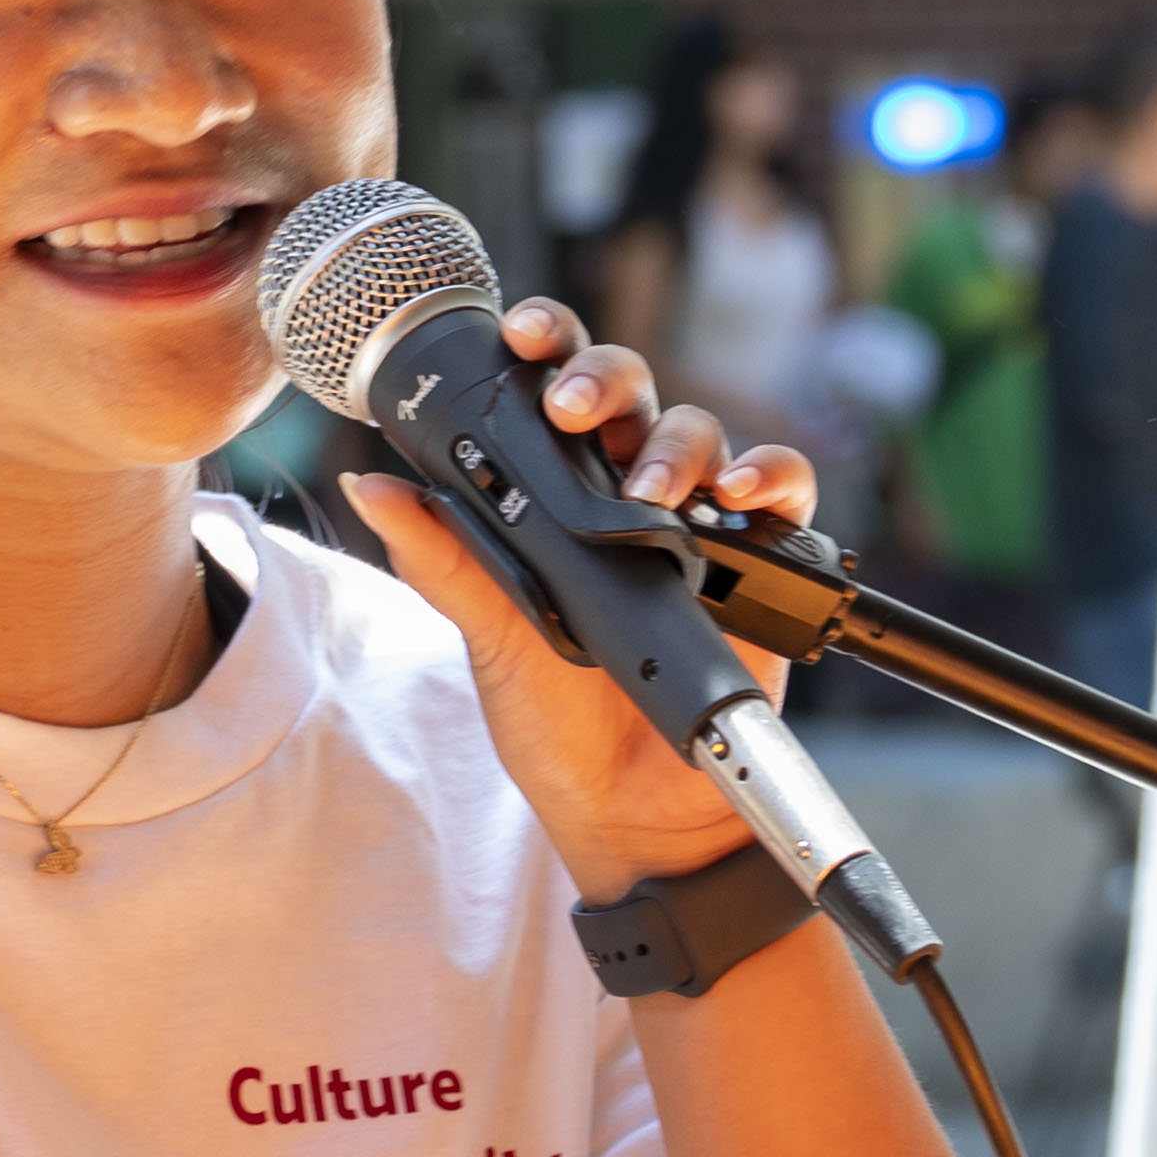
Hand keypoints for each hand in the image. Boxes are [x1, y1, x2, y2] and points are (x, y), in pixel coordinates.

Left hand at [342, 298, 820, 896]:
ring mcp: (699, 527)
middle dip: (602, 377)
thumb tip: (374, 485)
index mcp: (561, 500)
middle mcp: (630, 498)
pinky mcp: (761, 566)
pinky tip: (738, 491)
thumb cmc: (561, 732)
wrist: (634, 821)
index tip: (519, 335)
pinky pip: (782, 493)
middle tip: (571, 407)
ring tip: (649, 491)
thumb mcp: (492, 639)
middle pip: (630, 393)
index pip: (554, 396)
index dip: (546, 349)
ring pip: (700, 432)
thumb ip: (444, 560)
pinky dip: (769, 476)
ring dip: (676, 441)